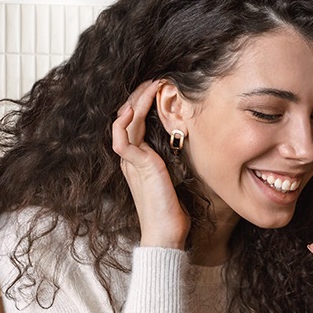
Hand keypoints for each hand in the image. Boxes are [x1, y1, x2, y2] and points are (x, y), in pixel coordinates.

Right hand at [112, 80, 187, 248]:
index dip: (143, 104)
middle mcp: (131, 158)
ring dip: (137, 100)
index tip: (159, 89)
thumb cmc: (173, 212)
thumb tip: (188, 145)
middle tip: (156, 79)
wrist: (166, 234)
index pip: (134, 123)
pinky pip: (123, 137)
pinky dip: (127, 120)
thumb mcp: (176, 178)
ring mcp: (131, 161)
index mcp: (137, 160)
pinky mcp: (137, 166)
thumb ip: (174, 161)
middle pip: (127, 117)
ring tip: (152, 84)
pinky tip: (138, 106)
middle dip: (140, 95)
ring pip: (125, 122)